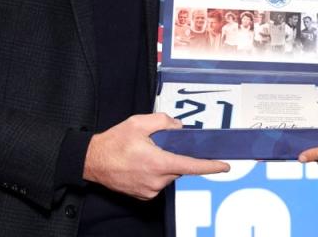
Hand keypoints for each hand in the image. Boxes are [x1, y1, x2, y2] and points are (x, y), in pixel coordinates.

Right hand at [83, 113, 229, 199]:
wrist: (93, 161)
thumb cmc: (114, 142)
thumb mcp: (139, 122)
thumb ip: (164, 121)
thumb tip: (179, 127)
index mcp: (157, 162)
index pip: (191, 166)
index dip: (210, 166)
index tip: (224, 165)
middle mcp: (156, 180)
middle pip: (179, 167)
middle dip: (175, 154)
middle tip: (159, 145)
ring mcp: (150, 190)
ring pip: (169, 174)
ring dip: (164, 163)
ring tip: (145, 153)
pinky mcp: (144, 195)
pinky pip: (159, 181)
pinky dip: (156, 171)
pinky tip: (142, 164)